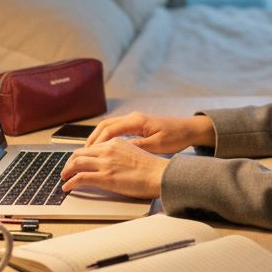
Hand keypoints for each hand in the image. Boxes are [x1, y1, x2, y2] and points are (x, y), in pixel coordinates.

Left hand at [60, 139, 168, 198]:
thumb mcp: (134, 152)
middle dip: (70, 162)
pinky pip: (80, 178)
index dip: (80, 155)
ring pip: (76, 163)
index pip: (91, 147)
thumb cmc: (152, 168)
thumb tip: (113, 163)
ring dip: (66, 171)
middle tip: (67, 170)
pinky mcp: (104, 177)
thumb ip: (120, 154)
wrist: (160, 175)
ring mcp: (105, 163)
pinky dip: (70, 183)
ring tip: (64, 178)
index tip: (77, 162)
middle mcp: (107, 150)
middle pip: (79, 153)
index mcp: (115, 142)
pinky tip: (67, 187)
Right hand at [85, 112, 214, 153]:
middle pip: (105, 125)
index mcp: (137, 121)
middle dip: (92, 138)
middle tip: (82, 153)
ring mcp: (134, 120)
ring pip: (109, 126)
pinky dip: (106, 136)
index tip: (88, 154)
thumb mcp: (157, 145)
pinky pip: (116, 128)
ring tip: (88, 151)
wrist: (189, 129)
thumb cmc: (176, 137)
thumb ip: (138, 146)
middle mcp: (133, 117)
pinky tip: (103, 147)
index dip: (97, 142)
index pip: (109, 130)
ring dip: (98, 137)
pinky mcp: (137, 124)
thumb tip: (119, 150)